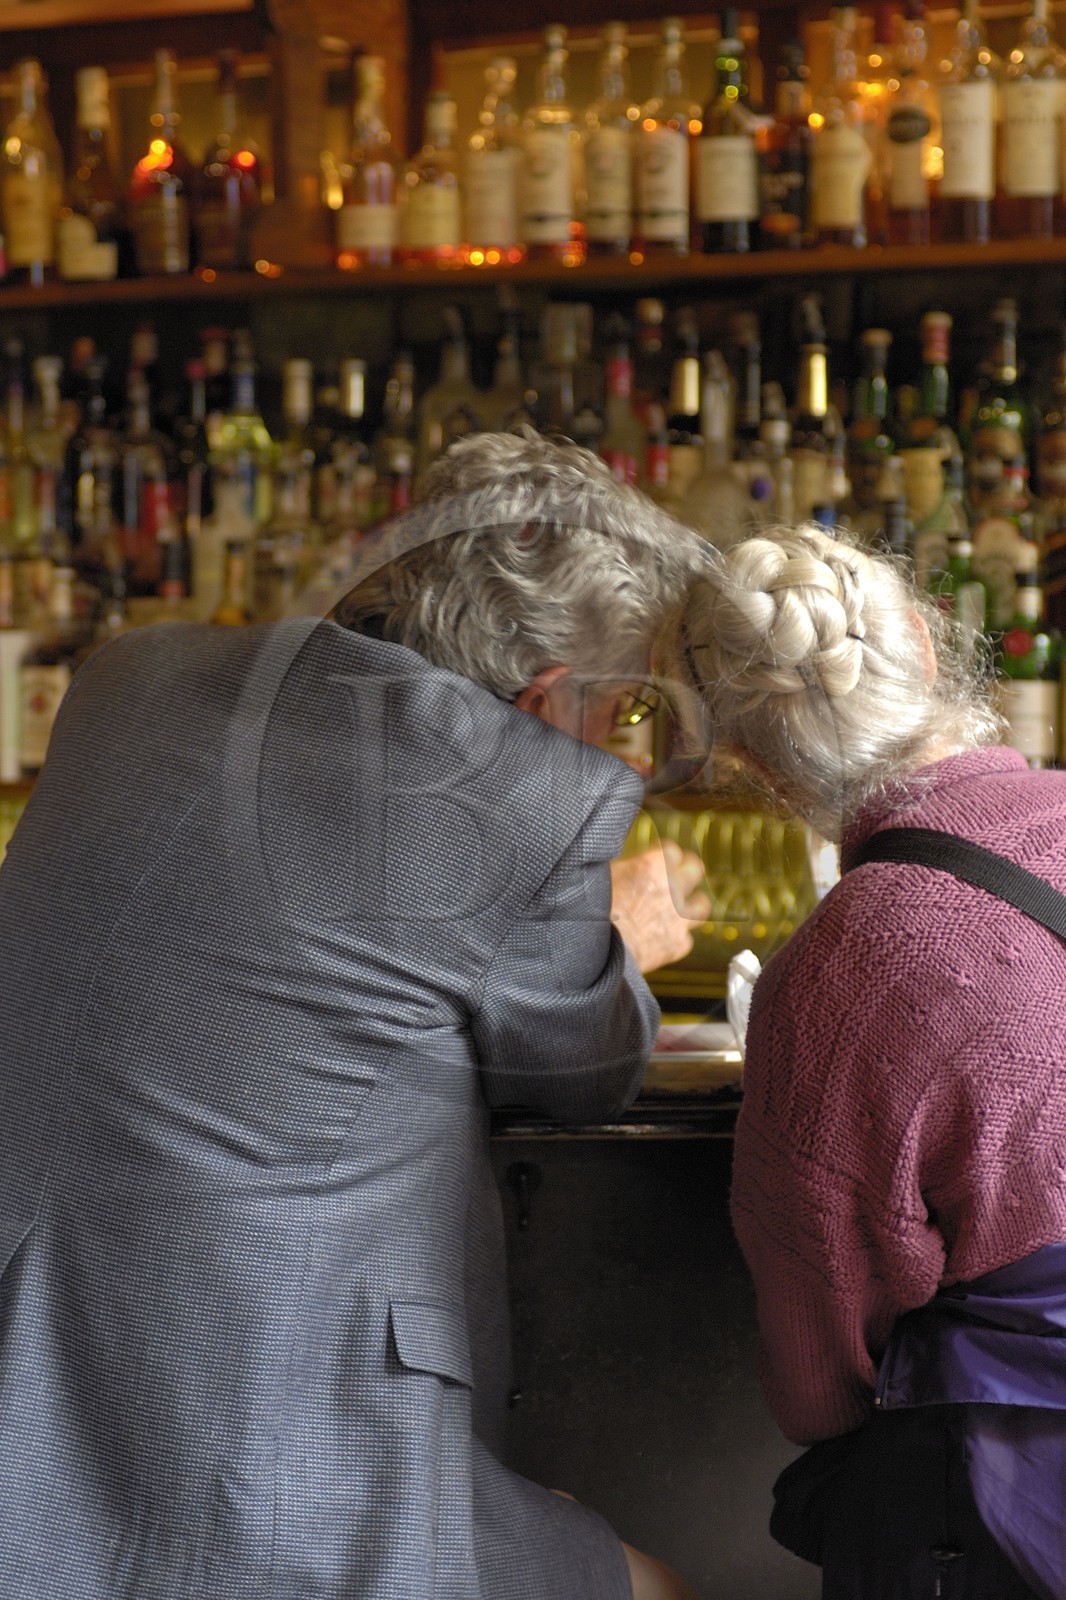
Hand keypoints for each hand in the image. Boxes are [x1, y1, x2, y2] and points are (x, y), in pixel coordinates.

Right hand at [609, 841, 709, 974]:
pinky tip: (662, 939)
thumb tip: (626, 868)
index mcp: (653, 865)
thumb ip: (625, 870)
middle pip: (695, 868)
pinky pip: (685, 939)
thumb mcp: (603, 877)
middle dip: (686, 871)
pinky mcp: (679, 944)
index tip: (656, 860)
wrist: (598, 951)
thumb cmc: (593, 913)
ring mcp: (680, 917)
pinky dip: (675, 939)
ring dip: (691, 905)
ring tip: (679, 909)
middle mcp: (673, 888)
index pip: (671, 849)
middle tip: (678, 876)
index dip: (662, 855)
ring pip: (701, 905)